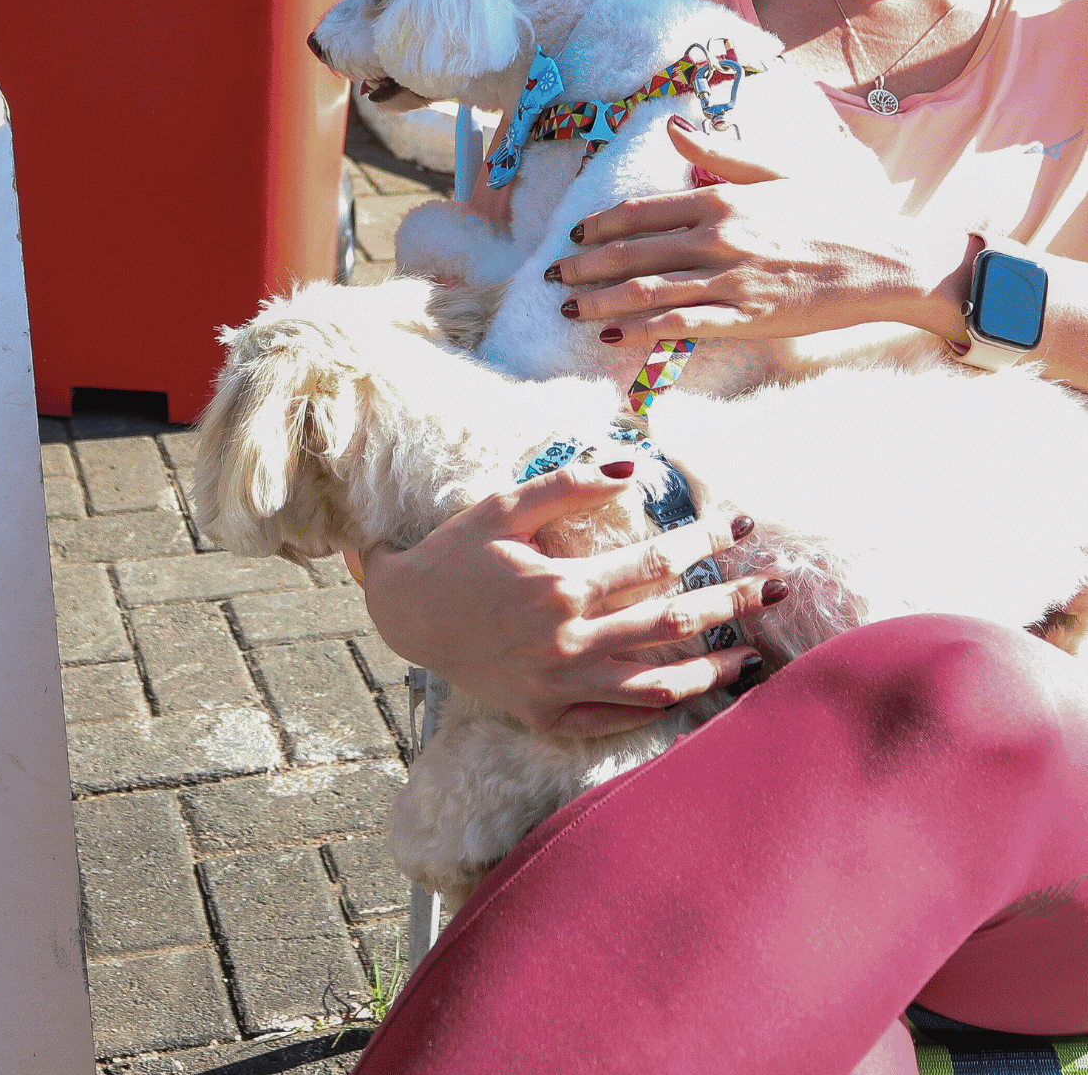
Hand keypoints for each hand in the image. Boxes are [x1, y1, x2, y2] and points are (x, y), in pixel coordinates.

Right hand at [349, 461, 772, 735]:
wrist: (404, 616)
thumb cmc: (455, 554)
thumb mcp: (501, 507)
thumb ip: (566, 487)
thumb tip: (631, 468)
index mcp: (559, 585)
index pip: (655, 562)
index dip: (704, 542)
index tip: (739, 525)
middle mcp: (567, 639)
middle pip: (672, 621)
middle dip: (735, 602)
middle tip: (780, 588)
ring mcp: (561, 683)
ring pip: (658, 681)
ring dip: (715, 667)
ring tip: (754, 655)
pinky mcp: (549, 713)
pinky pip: (620, 716)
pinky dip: (663, 706)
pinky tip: (694, 691)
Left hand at [552, 119, 974, 345]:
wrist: (890, 260)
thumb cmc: (839, 211)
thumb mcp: (779, 170)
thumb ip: (720, 153)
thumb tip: (671, 125)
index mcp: (722, 199)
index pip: (638, 211)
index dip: (597, 225)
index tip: (571, 236)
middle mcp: (717, 237)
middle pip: (629, 252)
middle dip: (582, 266)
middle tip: (553, 275)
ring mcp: (730, 280)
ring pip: (644, 291)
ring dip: (598, 301)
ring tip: (569, 308)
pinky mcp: (747, 318)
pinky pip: (680, 326)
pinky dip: (639, 332)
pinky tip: (612, 337)